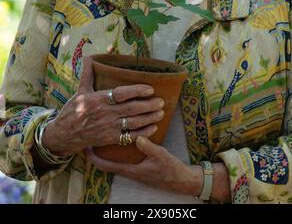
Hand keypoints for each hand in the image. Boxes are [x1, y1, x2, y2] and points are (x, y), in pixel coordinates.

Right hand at [42, 57, 164, 155]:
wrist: (63, 135)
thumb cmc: (72, 111)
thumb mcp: (80, 91)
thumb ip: (87, 74)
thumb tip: (88, 57)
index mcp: (97, 99)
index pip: (121, 94)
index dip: (136, 91)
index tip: (150, 89)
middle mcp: (104, 113)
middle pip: (131, 109)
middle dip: (148, 105)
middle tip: (161, 101)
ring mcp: (108, 128)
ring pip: (133, 123)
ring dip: (149, 118)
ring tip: (161, 113)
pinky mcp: (109, 139)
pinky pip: (129, 136)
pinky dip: (143, 133)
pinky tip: (153, 128)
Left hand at [86, 137, 202, 195]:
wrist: (181, 180)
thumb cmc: (170, 170)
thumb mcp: (161, 156)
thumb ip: (149, 147)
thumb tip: (137, 137)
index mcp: (131, 170)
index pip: (108, 166)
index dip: (95, 159)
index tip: (86, 149)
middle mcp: (130, 170)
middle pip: (108, 163)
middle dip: (98, 152)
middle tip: (89, 138)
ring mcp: (134, 168)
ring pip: (115, 159)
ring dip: (107, 150)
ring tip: (100, 136)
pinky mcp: (139, 165)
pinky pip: (124, 157)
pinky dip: (119, 148)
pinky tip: (119, 139)